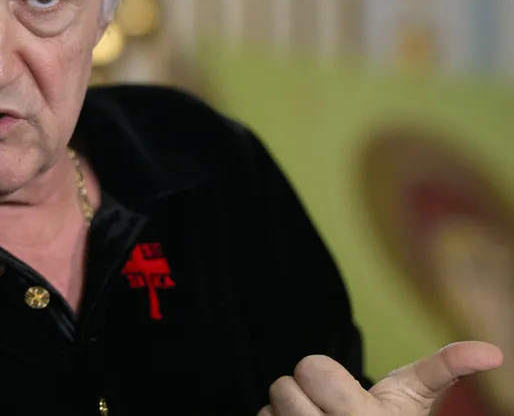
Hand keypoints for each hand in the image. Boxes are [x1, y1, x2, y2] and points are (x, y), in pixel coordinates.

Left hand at [262, 341, 502, 414]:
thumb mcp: (417, 396)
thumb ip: (445, 368)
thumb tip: (492, 351)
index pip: (310, 367)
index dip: (323, 374)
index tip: (347, 391)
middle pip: (284, 385)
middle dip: (304, 389)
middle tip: (328, 403)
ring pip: (270, 406)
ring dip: (288, 410)